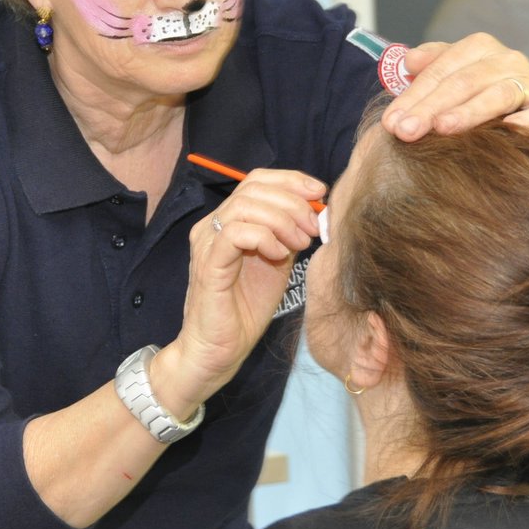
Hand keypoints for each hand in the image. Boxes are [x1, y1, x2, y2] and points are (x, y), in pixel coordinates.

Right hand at [159, 169, 324, 405]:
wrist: (220, 349)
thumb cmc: (247, 308)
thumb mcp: (278, 262)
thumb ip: (291, 234)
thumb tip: (317, 210)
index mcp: (230, 220)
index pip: (257, 180)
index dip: (291, 180)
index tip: (320, 193)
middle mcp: (213, 225)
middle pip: (253, 187)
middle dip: (293, 202)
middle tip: (314, 227)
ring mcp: (207, 242)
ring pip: (245, 205)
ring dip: (282, 220)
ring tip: (300, 243)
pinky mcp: (209, 263)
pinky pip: (236, 232)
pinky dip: (264, 237)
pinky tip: (279, 255)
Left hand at [380, 32, 528, 139]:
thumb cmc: (485, 97)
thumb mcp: (456, 76)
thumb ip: (431, 67)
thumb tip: (407, 61)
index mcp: (479, 49)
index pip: (439, 70)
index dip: (413, 96)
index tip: (391, 122)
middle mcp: (507, 60)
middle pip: (463, 81)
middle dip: (430, 107)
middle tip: (405, 131)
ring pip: (497, 94)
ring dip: (469, 112)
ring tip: (443, 128)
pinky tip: (512, 131)